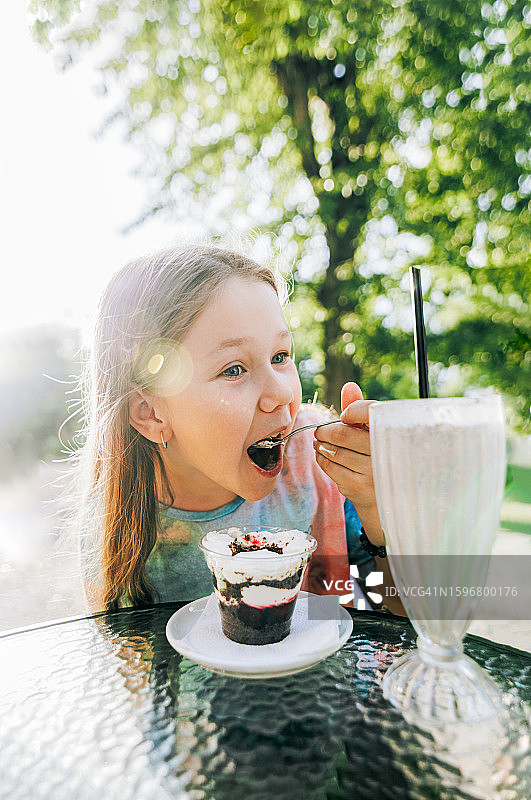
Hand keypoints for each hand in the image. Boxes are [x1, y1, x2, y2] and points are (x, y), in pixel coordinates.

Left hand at [312, 382, 383, 544]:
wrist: (385, 495)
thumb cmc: (377, 455)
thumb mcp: (374, 432)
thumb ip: (361, 409)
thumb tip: (349, 386)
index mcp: (394, 432)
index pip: (368, 411)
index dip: (351, 411)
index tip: (345, 416)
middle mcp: (386, 452)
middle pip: (342, 434)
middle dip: (325, 431)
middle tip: (319, 431)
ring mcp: (372, 471)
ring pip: (334, 451)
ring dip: (321, 444)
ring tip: (319, 442)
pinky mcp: (359, 487)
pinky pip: (330, 466)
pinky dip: (321, 458)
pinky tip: (323, 455)